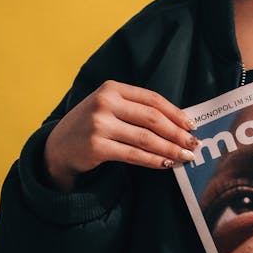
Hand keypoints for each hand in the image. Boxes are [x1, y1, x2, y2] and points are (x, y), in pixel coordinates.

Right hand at [43, 81, 197, 191]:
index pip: (152, 99)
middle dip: (177, 133)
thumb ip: (136, 108)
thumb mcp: (108, 107)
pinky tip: (166, 164)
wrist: (58, 147)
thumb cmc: (91, 125)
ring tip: (185, 156)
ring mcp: (99, 125)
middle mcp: (104, 103)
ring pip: (146, 139)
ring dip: (170, 149)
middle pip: (152, 118)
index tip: (191, 125)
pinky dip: (153, 161)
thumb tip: (178, 122)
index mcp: (111, 88)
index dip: (175, 113)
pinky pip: (134, 155)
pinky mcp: (97, 147)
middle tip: (193, 144)